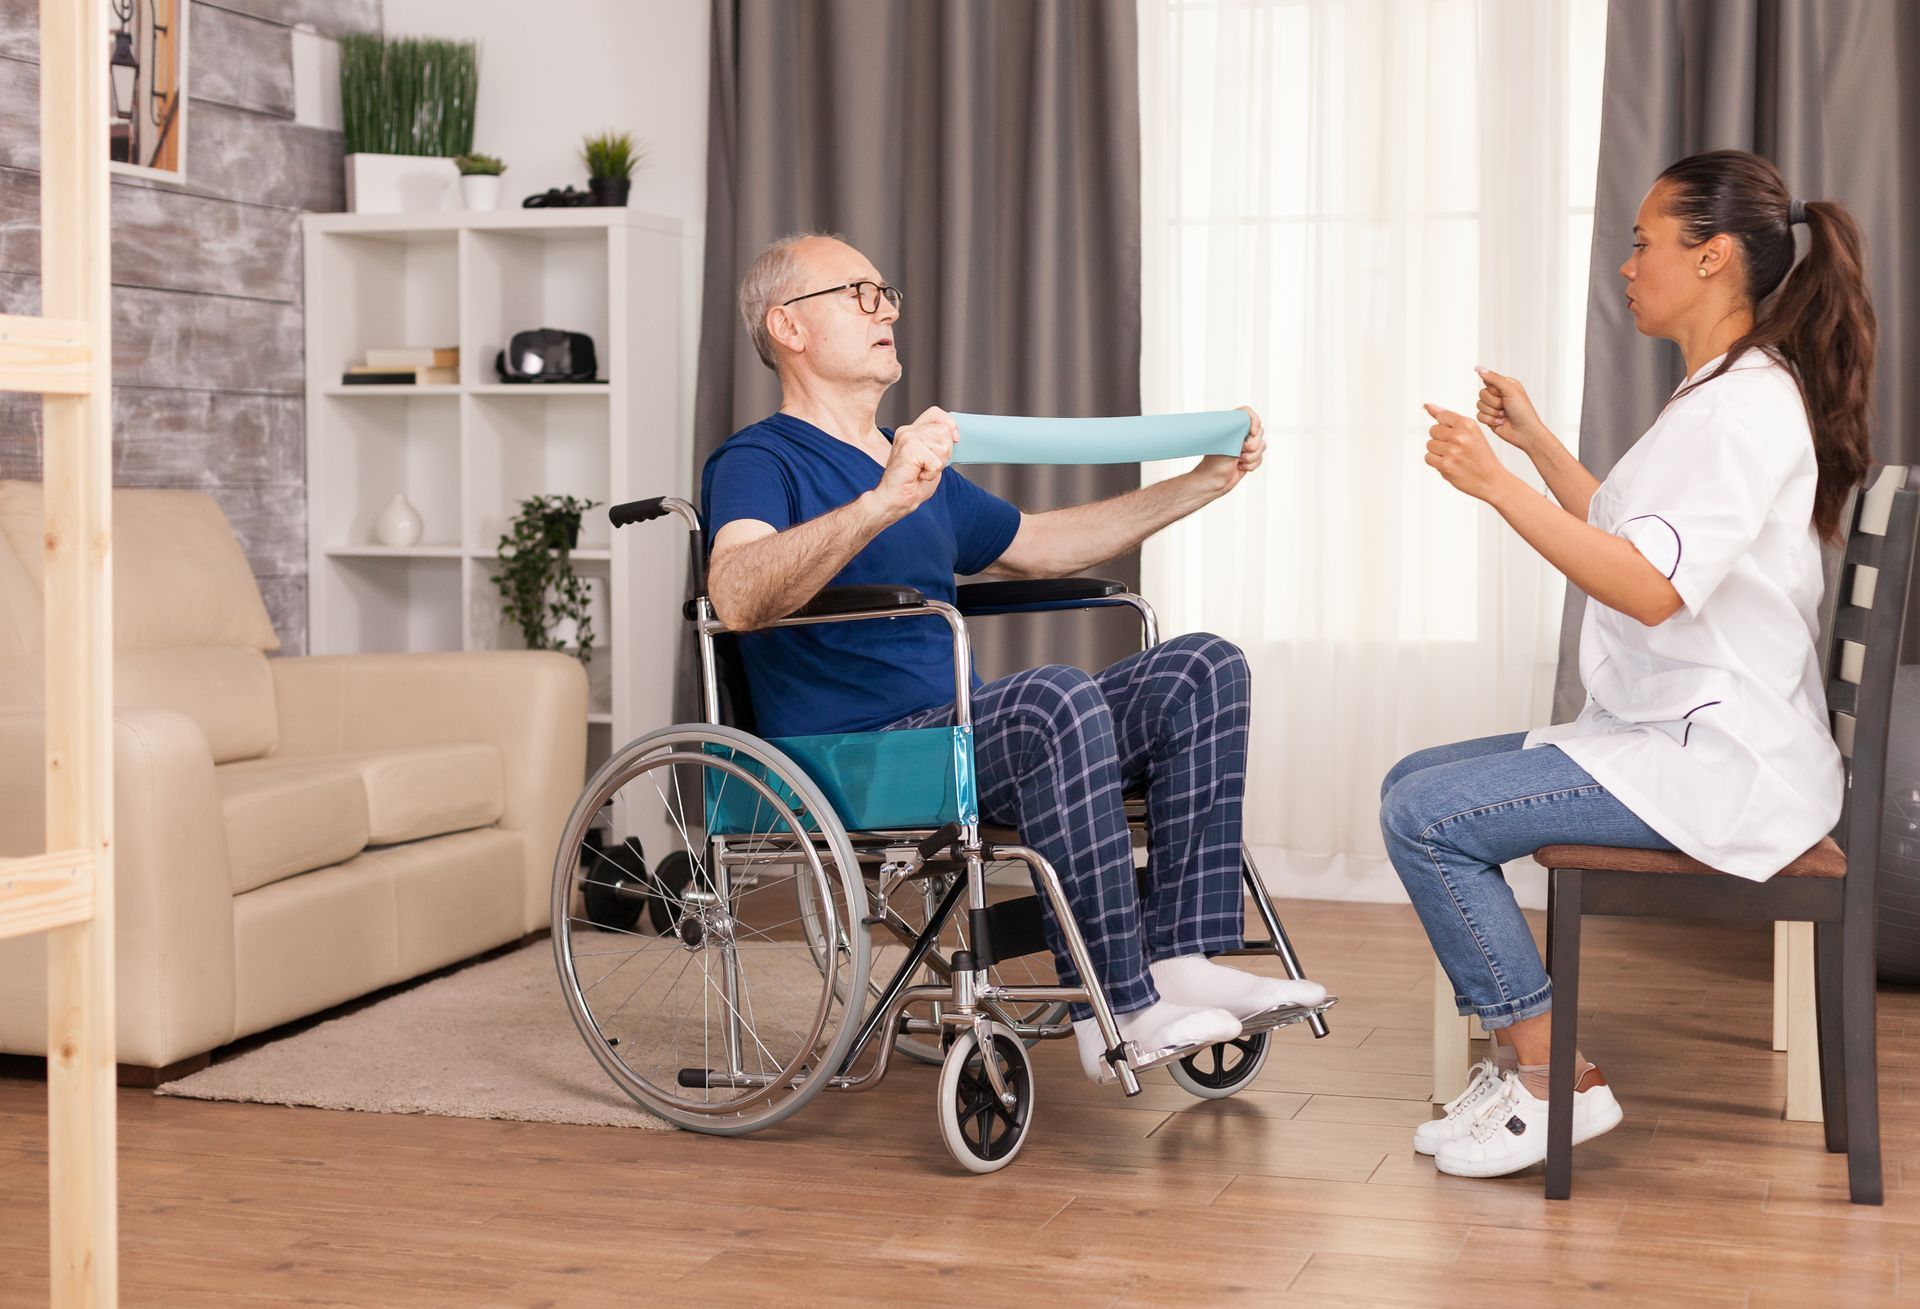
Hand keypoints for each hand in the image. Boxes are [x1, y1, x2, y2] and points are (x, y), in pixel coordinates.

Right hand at [871, 405, 957, 520]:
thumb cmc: (913, 483)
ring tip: (921, 470)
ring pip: (943, 445)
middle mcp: (908, 431)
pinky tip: (918, 476)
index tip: (955, 439)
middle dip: (945, 452)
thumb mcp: (933, 459)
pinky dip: (931, 473)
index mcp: (912, 431)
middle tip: (927, 466)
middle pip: (944, 430)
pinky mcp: (908, 448)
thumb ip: (940, 444)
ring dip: (937, 464)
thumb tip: (955, 436)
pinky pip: (936, 461)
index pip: (935, 413)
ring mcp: (907, 438)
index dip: (949, 424)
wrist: (895, 500)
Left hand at [1196, 405, 1265, 494]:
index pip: (1247, 413)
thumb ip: (1239, 430)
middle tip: (1238, 451)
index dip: (1254, 421)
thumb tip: (1253, 428)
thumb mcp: (1226, 441)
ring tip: (1237, 461)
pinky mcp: (1250, 457)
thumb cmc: (1215, 460)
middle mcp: (1240, 433)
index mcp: (1231, 424)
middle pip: (1259, 432)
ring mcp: (1246, 445)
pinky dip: (1251, 465)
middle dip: (1252, 445)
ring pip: (1262, 446)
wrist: (1214, 479)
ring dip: (1250, 457)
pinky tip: (1240, 466)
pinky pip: (1261, 458)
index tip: (1252, 432)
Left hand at [1424, 403, 1513, 502]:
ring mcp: (1452, 451)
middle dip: (1441, 439)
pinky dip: (1436, 462)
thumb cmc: (1480, 454)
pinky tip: (1450, 464)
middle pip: (1433, 430)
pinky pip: (1428, 458)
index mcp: (1468, 424)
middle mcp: (1460, 436)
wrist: (1491, 479)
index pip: (1441, 416)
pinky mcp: (1445, 465)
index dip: (1446, 426)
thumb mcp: (1470, 430)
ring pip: (1430, 444)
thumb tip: (1426, 405)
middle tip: (1457, 448)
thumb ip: (1447, 417)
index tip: (1455, 435)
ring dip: (1438, 451)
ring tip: (1454, 457)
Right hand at [1474, 366, 1548, 452]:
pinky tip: (1501, 422)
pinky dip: (1490, 420)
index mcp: (1505, 385)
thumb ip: (1493, 378)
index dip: (1494, 390)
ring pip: (1479, 405)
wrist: (1525, 432)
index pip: (1488, 381)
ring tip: (1504, 415)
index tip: (1504, 394)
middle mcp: (1499, 395)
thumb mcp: (1510, 390)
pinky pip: (1479, 416)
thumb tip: (1478, 368)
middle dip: (1494, 402)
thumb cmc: (1523, 411)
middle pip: (1482, 394)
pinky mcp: (1489, 418)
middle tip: (1505, 407)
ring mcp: (1493, 407)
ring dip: (1493, 412)